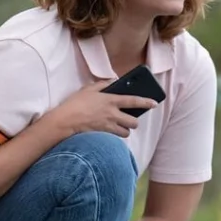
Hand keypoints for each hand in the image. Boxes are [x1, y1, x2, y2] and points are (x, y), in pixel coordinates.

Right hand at [41, 80, 157, 138]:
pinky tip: (108, 134)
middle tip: (129, 121)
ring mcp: (108, 126)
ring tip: (118, 128)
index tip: (154, 103)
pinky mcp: (103, 135)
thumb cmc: (75, 103)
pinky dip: (114, 137)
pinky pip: (115, 139)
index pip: (133, 101)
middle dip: (133, 123)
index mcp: (111, 100)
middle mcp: (112, 114)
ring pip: (125, 133)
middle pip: (133, 122)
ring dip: (124, 131)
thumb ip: (102, 84)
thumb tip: (112, 81)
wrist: (65, 121)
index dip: (146, 102)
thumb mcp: (88, 89)